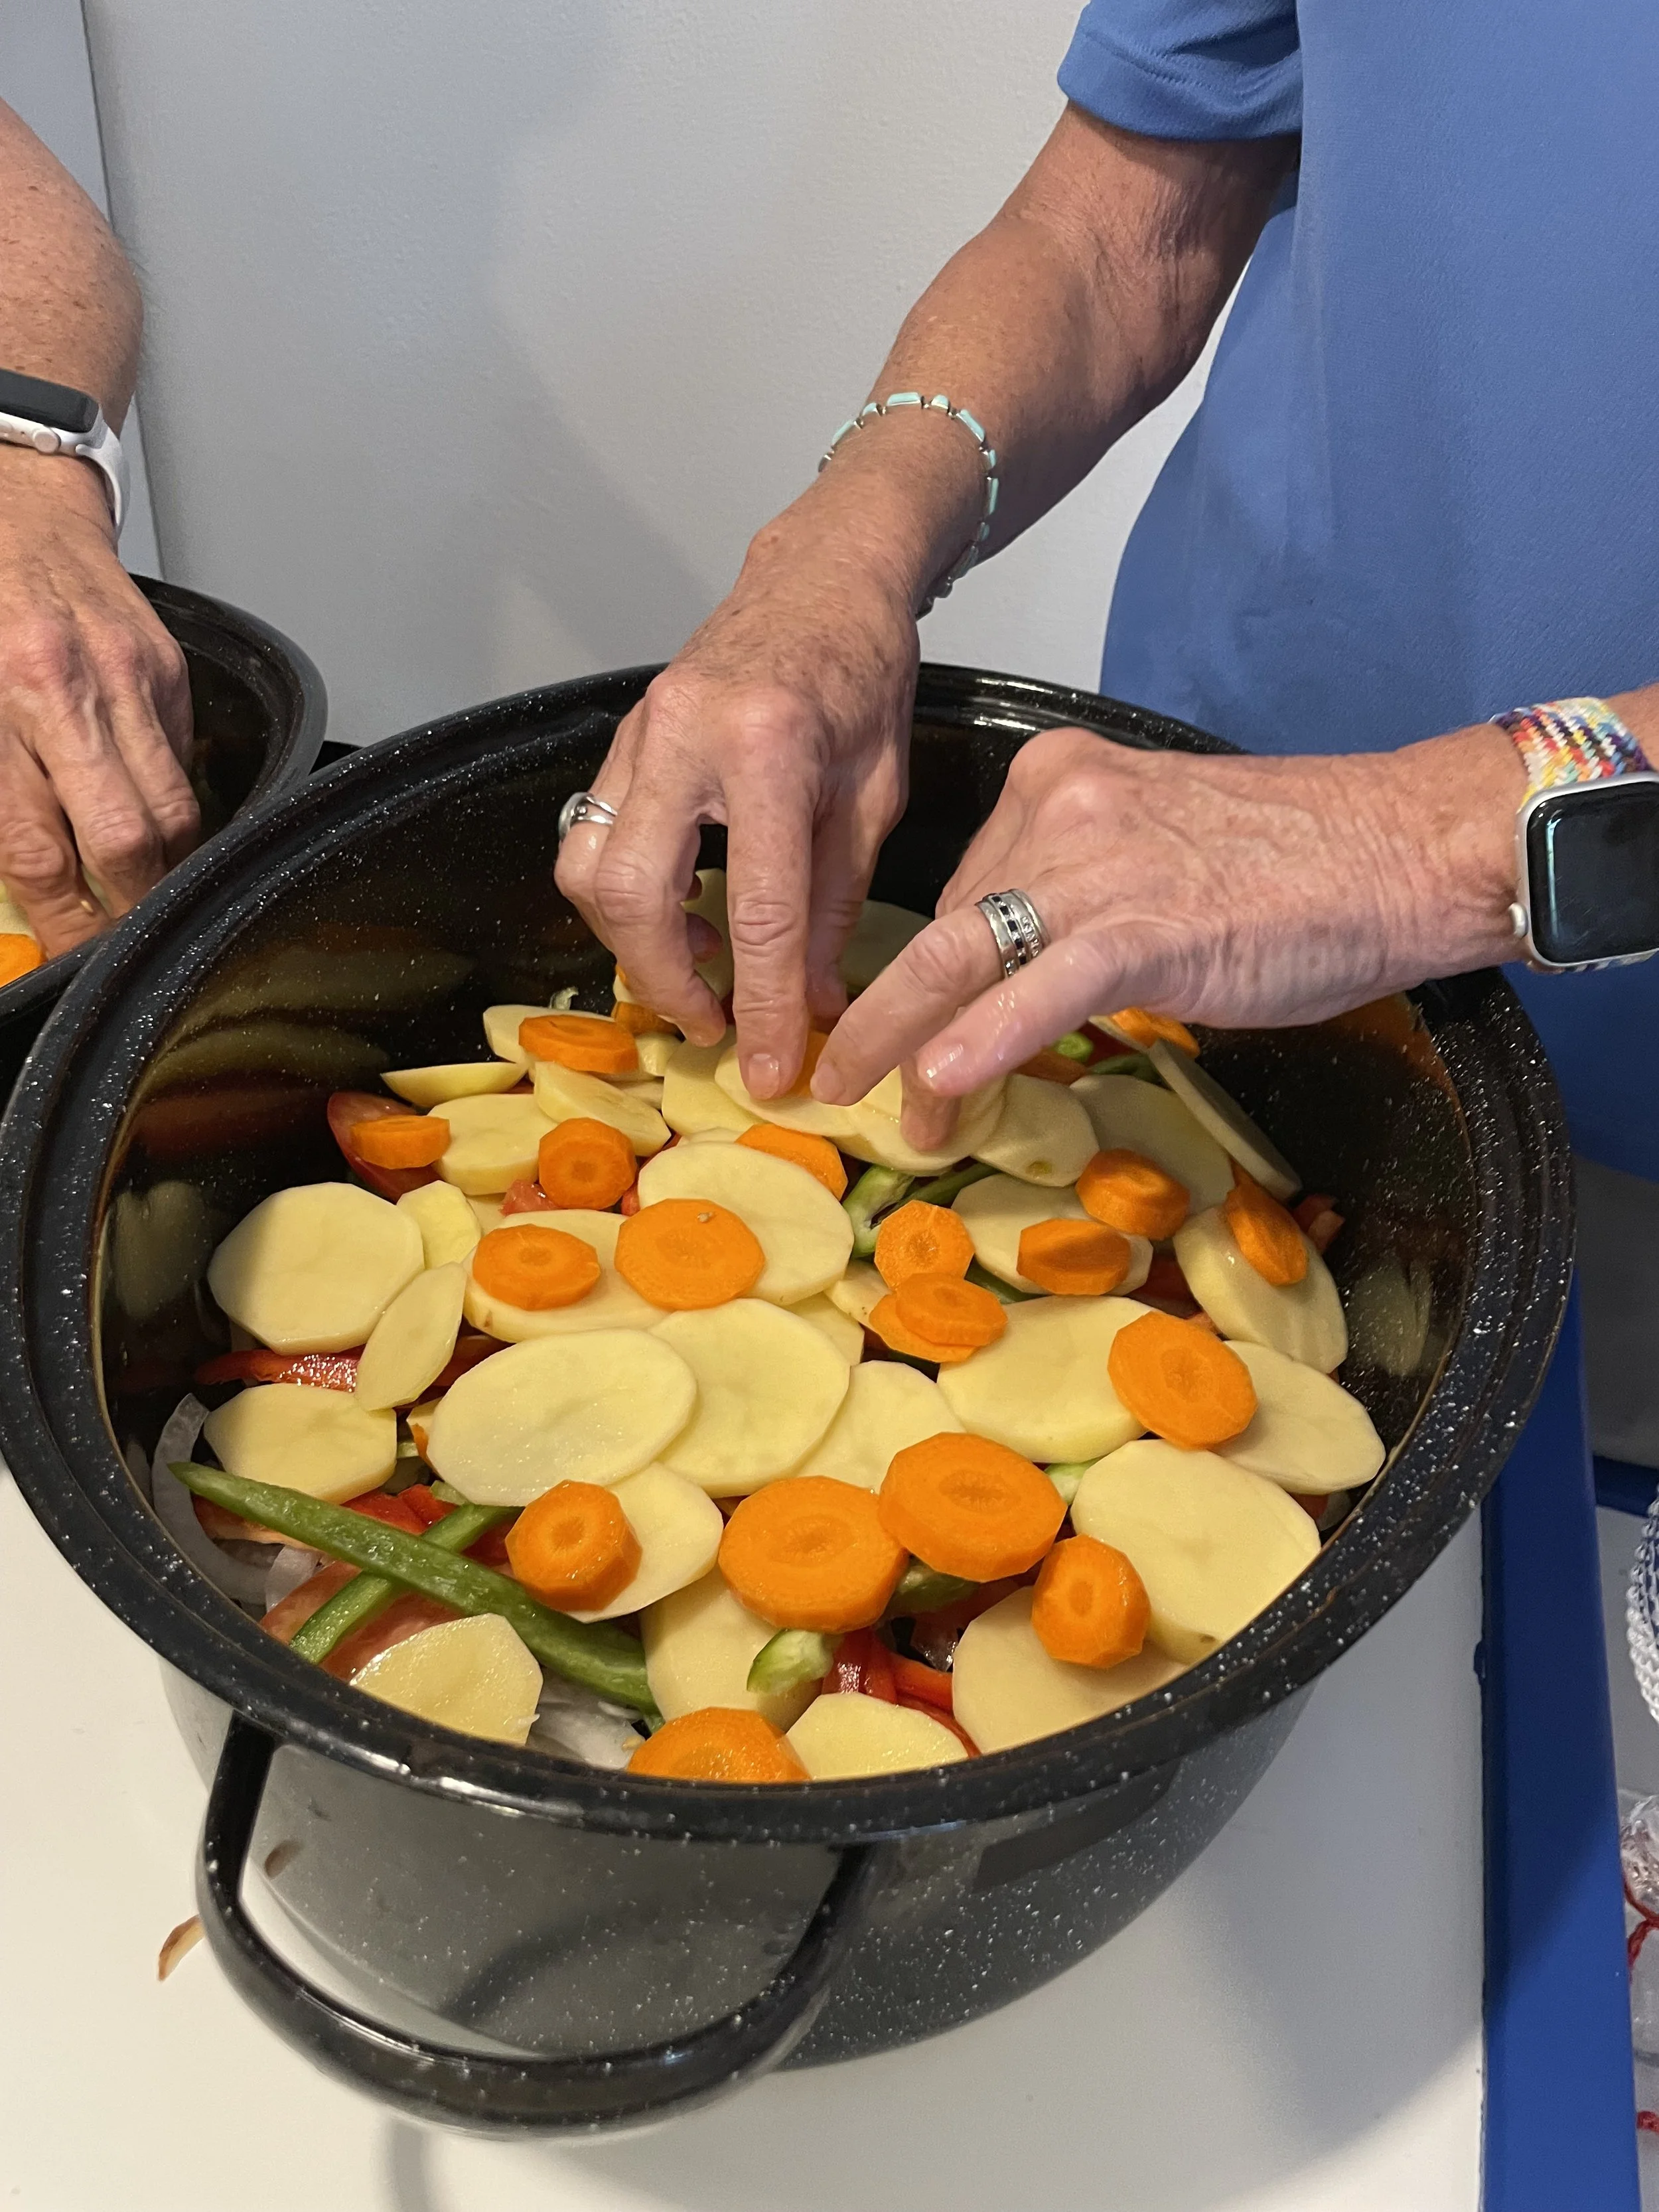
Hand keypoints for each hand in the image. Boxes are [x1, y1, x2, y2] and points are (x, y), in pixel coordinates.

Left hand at [0, 447, 196, 954]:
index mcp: (6, 698)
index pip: (43, 850)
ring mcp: (134, 680)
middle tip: (116, 941)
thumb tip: (19, 868)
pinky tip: (142, 811)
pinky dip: (166, 802)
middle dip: (128, 912)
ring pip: (176, 813)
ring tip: (140, 896)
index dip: (64, 923)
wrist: (16, 497)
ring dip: (162, 871)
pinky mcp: (170, 671)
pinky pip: (182, 764)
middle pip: (130, 841)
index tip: (68, 955)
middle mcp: (73, 689)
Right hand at [554, 517, 917, 1095]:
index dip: (763, 1004)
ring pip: (588, 869)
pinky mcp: (621, 739)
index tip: (772, 1068)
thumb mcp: (875, 796)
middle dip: (665, 980)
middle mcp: (683, 738)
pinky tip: (689, 910)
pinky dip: (629, 895)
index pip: (756, 911)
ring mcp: (638, 734)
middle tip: (716, 1025)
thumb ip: (835, 903)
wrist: (822, 578)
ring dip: (633, 942)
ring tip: (703, 971)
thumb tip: (816, 1004)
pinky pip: (594, 835)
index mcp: (768, 750)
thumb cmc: (862, 676)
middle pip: (631, 896)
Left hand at [814, 721, 1523, 1143]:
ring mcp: (1098, 867)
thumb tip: (1018, 982)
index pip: (959, 892)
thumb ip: (1075, 902)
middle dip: (885, 1021)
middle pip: (942, 929)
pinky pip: (1043, 989)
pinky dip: (984, 1041)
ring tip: (879, 1111)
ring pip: (964, 962)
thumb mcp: (1154, 854)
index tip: (899, 1034)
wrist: (1401, 849)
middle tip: (845, 1082)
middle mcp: (1058, 810)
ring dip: (907, 1050)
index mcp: (1056, 782)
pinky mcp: (1146, 926)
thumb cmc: (1296, 863)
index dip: (922, 980)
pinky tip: (944, 1085)